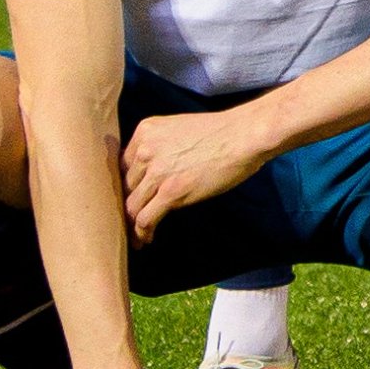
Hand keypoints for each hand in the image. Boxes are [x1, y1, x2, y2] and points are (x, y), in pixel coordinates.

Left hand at [121, 104, 274, 239]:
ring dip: (131, 223)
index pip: (123, 165)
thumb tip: (154, 172)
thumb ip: (160, 146)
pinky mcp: (171, 192)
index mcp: (145, 131)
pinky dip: (142, 233)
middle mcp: (145, 151)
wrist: (246, 135)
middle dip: (128, 204)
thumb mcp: (179, 129)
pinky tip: (146, 239)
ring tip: (136, 236)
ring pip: (131, 206)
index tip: (130, 197)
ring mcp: (157, 173)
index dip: (126, 184)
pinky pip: (145, 219)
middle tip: (131, 219)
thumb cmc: (222, 132)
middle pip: (125, 186)